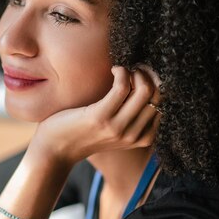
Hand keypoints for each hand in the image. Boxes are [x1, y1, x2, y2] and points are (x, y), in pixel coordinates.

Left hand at [27, 66, 161, 165]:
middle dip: (149, 75)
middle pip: (156, 97)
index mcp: (140, 139)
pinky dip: (122, 72)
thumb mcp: (113, 131)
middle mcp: (132, 135)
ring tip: (123, 70)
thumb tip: (145, 87)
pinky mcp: (100, 117)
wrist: (55, 149)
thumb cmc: (81, 134)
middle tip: (135, 68)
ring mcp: (117, 128)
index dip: (156, 86)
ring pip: (144, 90)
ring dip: (137, 72)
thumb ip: (130, 118)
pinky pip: (122, 87)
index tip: (143, 76)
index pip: (162, 107)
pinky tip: (115, 70)